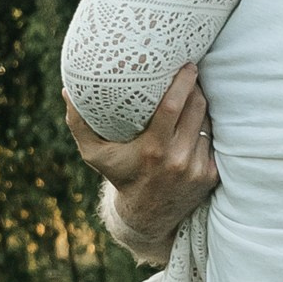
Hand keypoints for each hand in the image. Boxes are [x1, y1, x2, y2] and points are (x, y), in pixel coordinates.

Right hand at [67, 68, 216, 261]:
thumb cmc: (120, 176)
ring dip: (202, 105)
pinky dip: (206, 127)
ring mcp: (197, 167)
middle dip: (196, 87)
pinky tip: (198, 119)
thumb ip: (79, 123)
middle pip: (197, 108)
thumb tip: (67, 90)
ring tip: (194, 92)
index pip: (174, 106)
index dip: (184, 82)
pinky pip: (214, 140)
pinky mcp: (210, 175)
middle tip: (191, 72)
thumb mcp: (95, 154)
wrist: (147, 216)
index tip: (187, 65)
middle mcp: (178, 159)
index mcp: (153, 149)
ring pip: (208, 122)